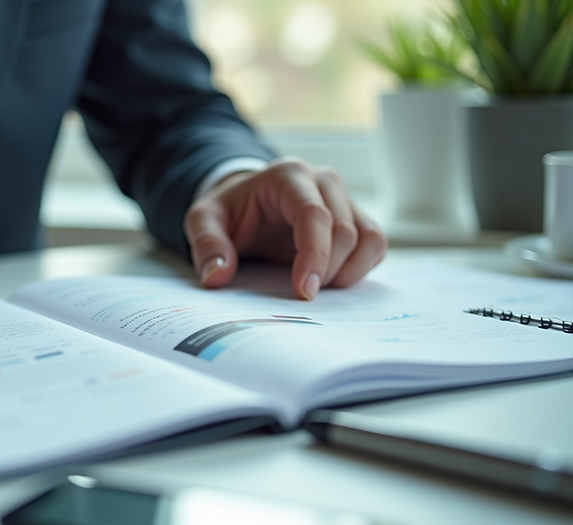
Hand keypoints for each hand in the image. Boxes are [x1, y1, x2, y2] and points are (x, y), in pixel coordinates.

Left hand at [183, 158, 386, 298]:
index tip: (304, 291)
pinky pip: (375, 246)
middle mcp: (324, 181)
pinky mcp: (356, 218)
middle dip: (326, 271)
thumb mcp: (203, 221)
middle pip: (344, 232)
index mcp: (288, 176)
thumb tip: (217, 276)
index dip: (315, 255)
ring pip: (369, 239)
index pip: (314, 215)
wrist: (247, 203)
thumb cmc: (229, 211)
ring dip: (348, 272)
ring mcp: (344, 199)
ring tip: (316, 286)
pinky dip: (361, 269)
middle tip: (302, 295)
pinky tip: (331, 280)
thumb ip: (207, 245)